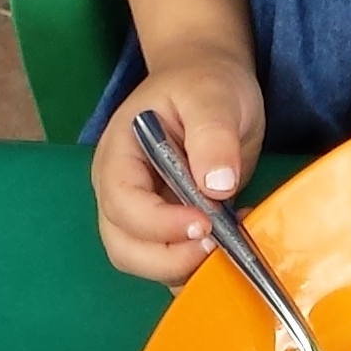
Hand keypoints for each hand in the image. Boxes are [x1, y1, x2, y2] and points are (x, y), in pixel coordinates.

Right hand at [90, 49, 266, 283]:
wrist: (209, 83)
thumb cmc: (203, 83)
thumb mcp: (212, 97)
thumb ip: (213, 136)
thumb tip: (217, 186)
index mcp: (119, 157)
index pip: (122, 204)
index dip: (159, 223)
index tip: (205, 221)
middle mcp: (120, 192)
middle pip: (125, 248)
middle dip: (168, 259)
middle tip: (217, 245)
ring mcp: (142, 214)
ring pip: (146, 264)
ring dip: (185, 267)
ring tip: (229, 243)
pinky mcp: (169, 229)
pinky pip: (174, 262)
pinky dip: (199, 266)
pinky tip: (232, 243)